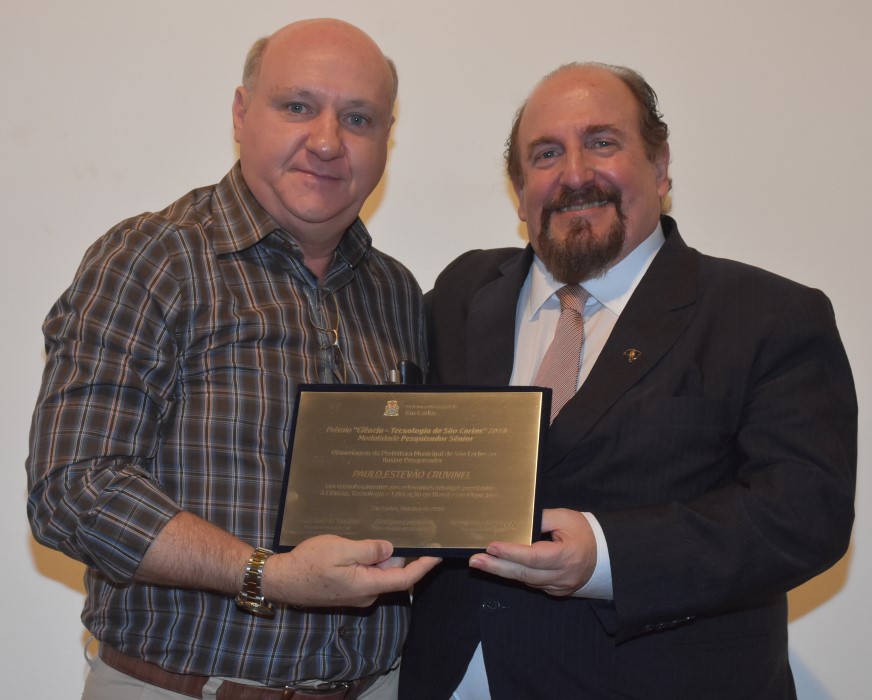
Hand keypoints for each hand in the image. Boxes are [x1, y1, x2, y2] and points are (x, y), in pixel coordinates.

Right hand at [264, 535, 440, 606]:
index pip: (405, 578)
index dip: (424, 566)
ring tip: (397, 534)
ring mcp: (357, 593)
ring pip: (381, 573)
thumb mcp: (339, 550)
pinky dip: (375, 560)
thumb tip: (390, 548)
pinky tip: (373, 544)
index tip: (438, 553)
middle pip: (395, 575)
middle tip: (419, 534)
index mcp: (367, 585)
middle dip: (408, 557)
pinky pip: (368, 574)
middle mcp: (366, 593)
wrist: (282, 580)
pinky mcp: (348, 589)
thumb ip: (367, 550)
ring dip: (389, 557)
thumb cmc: (308, 564)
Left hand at [468, 508, 595, 595]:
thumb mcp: (564, 518)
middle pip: (525, 573)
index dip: (512, 552)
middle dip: (497, 567)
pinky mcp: (555, 591)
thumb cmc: (584, 532)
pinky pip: (532, 583)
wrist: (605, 555)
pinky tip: (500, 567)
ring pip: (526, 580)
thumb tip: (515, 522)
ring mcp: (559, 587)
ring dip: (502, 571)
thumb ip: (539, 519)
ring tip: (481, 563)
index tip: (492, 546)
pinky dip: (516, 574)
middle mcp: (563, 576)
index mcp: (568, 555)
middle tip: (475, 561)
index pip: (534, 556)